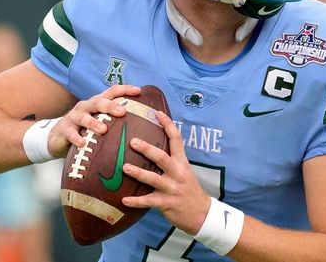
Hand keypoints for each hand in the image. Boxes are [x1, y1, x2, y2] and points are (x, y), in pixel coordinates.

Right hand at [47, 84, 141, 156]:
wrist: (57, 138)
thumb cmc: (85, 129)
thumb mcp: (99, 121)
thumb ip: (115, 121)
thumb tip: (142, 126)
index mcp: (97, 103)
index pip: (112, 92)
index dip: (125, 90)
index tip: (139, 91)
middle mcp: (86, 106)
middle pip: (99, 102)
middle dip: (110, 106)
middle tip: (122, 112)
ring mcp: (74, 117)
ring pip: (84, 117)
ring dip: (94, 123)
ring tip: (103, 129)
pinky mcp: (64, 129)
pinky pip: (70, 133)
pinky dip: (76, 138)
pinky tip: (82, 143)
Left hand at [121, 111, 210, 234]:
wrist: (201, 214)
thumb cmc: (189, 190)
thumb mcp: (184, 171)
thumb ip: (171, 160)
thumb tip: (152, 147)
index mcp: (182, 163)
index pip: (176, 139)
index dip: (168, 125)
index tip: (157, 113)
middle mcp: (178, 173)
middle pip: (162, 158)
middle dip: (147, 149)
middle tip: (133, 141)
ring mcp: (172, 188)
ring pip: (154, 179)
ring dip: (138, 173)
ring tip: (125, 167)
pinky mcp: (167, 203)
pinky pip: (149, 201)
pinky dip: (136, 201)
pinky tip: (124, 200)